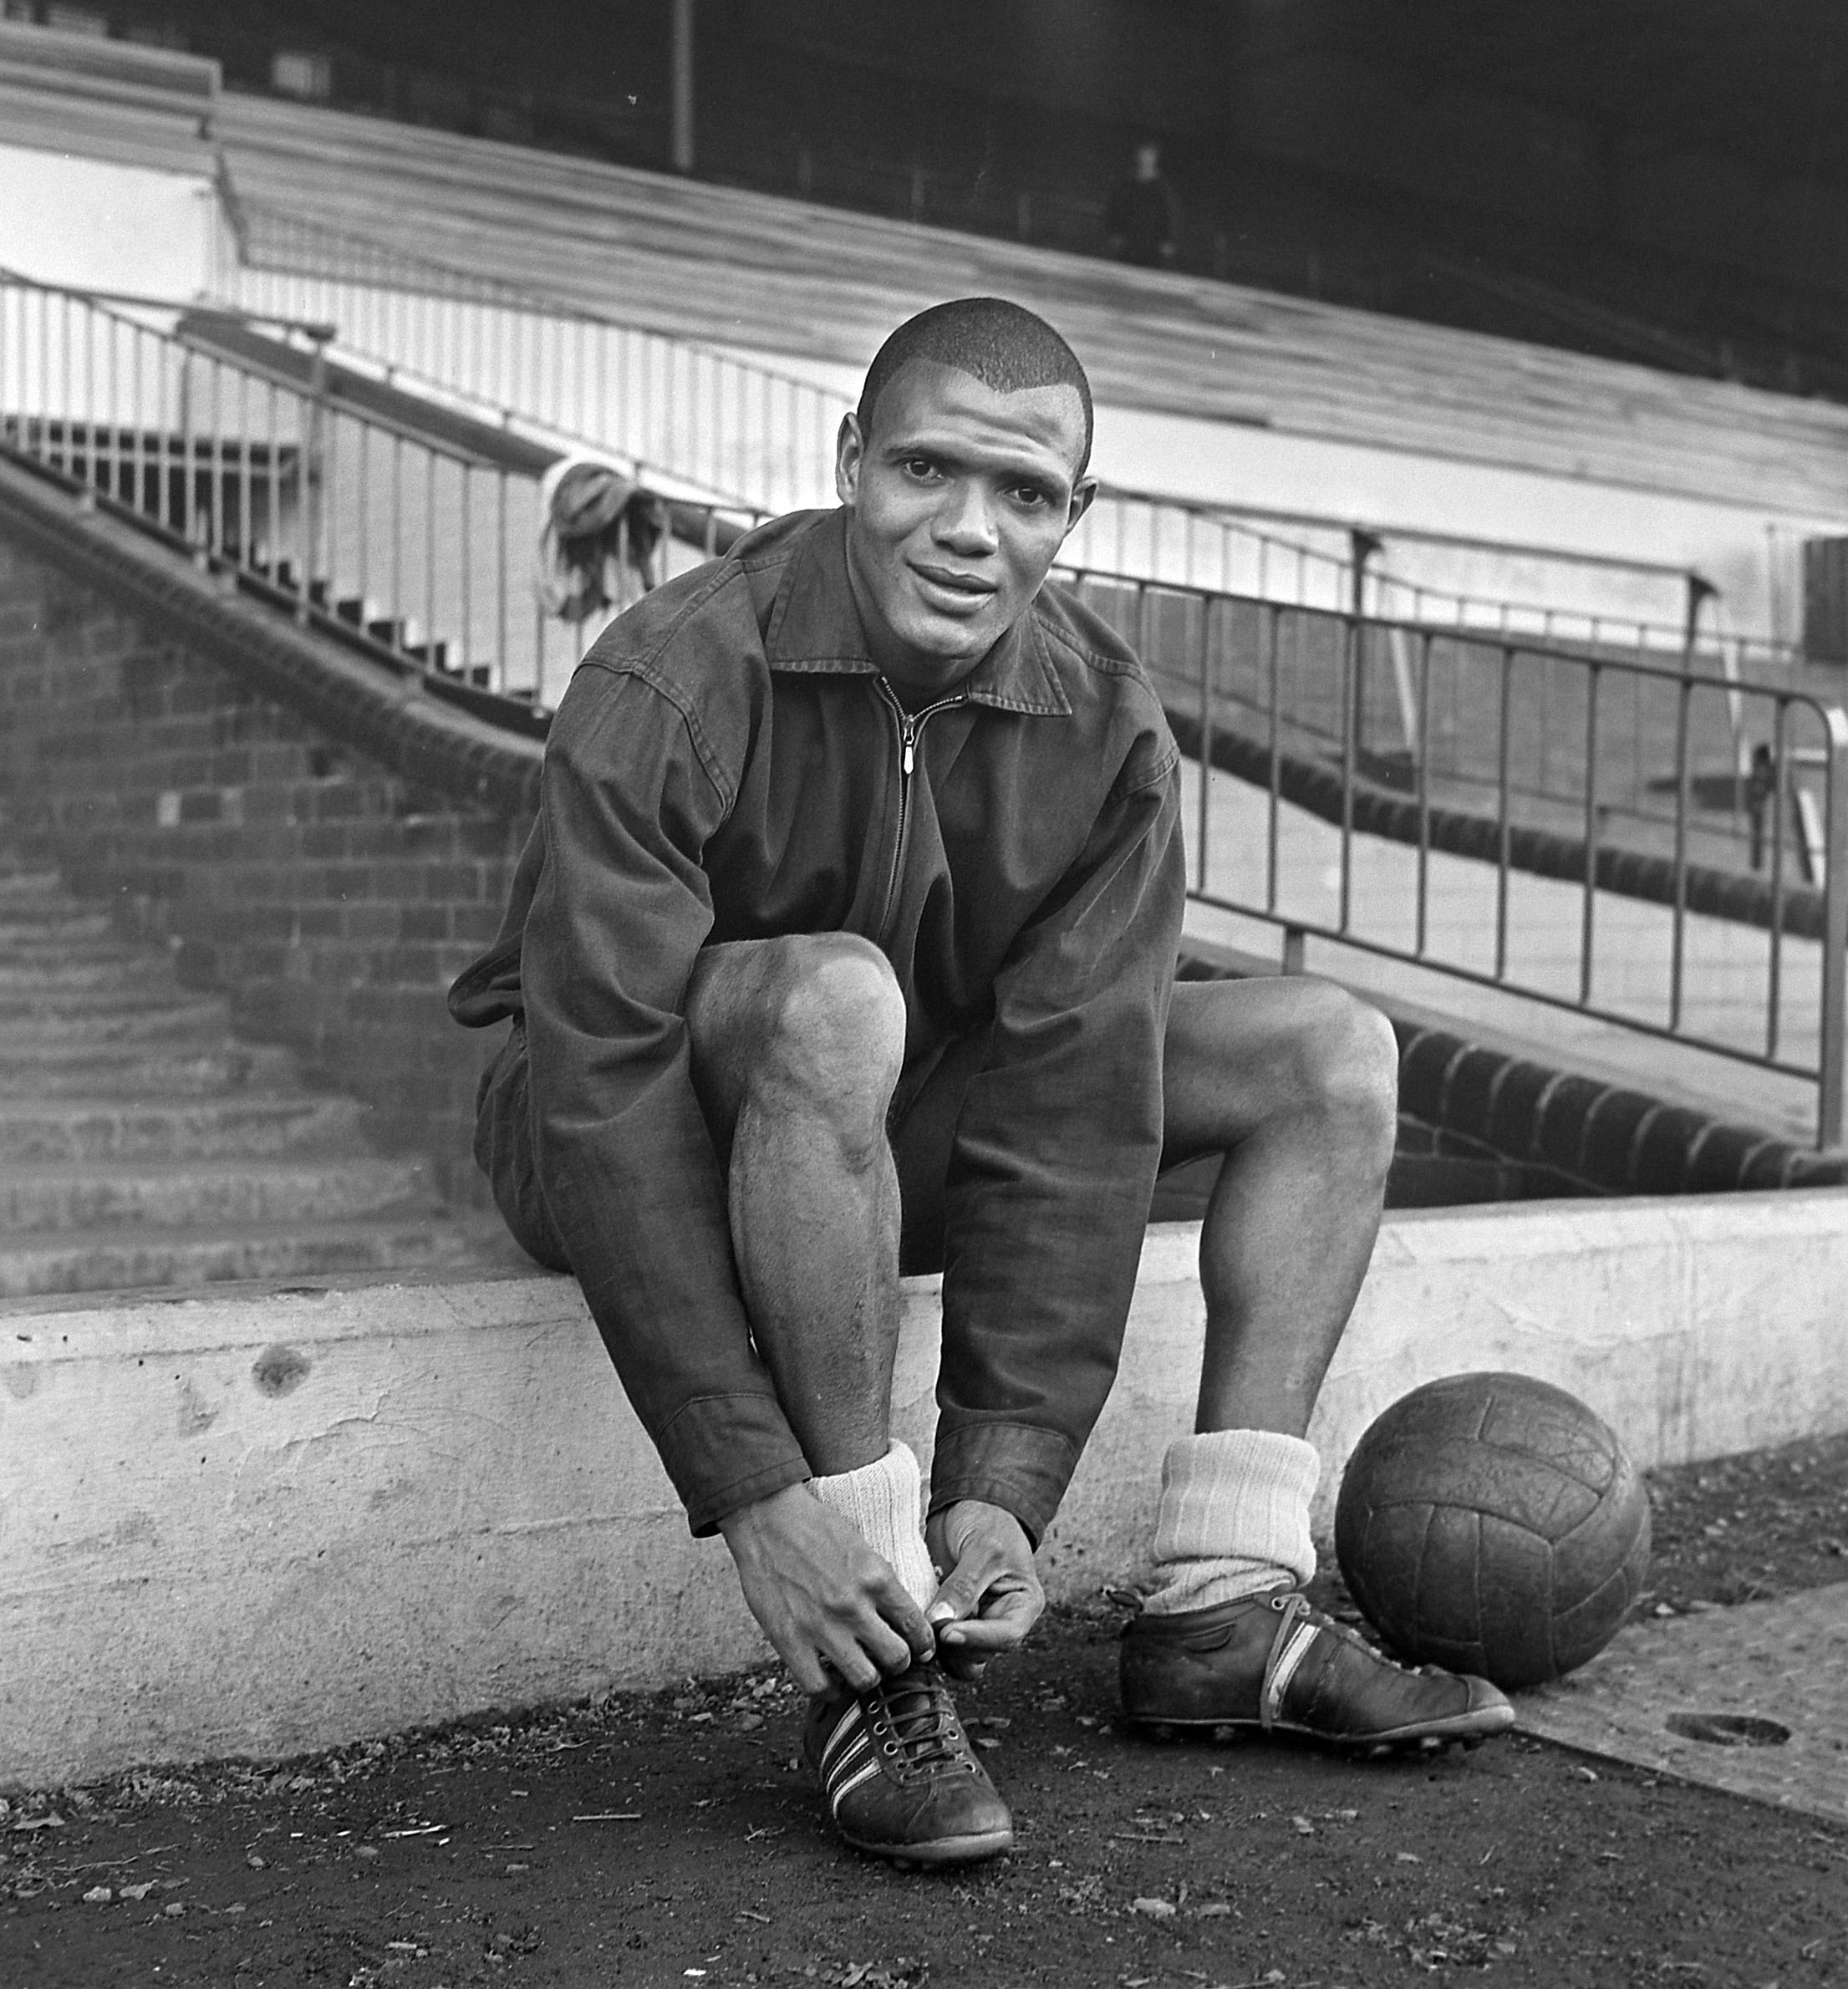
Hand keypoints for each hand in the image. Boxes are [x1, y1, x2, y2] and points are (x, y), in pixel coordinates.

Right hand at [719, 1483, 934, 1695]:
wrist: (766, 1518)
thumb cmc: (814, 1527)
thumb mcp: (861, 1547)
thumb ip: (880, 1583)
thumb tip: (899, 1616)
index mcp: (876, 1578)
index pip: (916, 1626)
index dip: (923, 1645)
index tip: (921, 1650)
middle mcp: (854, 1605)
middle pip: (897, 1658)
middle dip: (898, 1662)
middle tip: (889, 1660)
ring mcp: (821, 1626)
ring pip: (864, 1679)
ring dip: (866, 1677)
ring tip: (861, 1669)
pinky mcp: (790, 1640)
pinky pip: (818, 1686)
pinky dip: (828, 1690)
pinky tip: (830, 1679)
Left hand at [924, 1500, 1044, 1681]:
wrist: (968, 1506)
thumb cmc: (988, 1521)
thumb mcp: (983, 1548)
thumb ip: (964, 1586)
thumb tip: (942, 1620)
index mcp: (1022, 1605)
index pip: (1006, 1636)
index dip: (977, 1639)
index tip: (947, 1632)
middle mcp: (1000, 1620)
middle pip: (981, 1654)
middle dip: (954, 1645)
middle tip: (927, 1628)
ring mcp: (974, 1623)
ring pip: (958, 1657)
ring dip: (938, 1647)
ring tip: (920, 1624)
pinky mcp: (951, 1620)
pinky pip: (939, 1643)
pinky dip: (926, 1636)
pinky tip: (914, 1620)